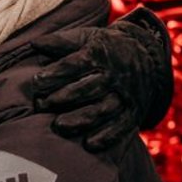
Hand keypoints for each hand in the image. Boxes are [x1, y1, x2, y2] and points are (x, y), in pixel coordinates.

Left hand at [31, 19, 170, 152]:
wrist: (147, 55)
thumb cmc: (105, 47)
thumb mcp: (86, 37)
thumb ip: (61, 42)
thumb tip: (34, 44)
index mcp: (100, 54)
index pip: (75, 64)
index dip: (56, 73)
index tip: (37, 82)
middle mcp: (114, 75)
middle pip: (88, 88)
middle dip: (63, 97)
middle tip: (41, 105)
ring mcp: (125, 95)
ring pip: (103, 109)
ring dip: (81, 119)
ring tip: (59, 126)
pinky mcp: (134, 112)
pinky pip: (122, 126)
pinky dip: (107, 136)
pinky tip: (89, 144)